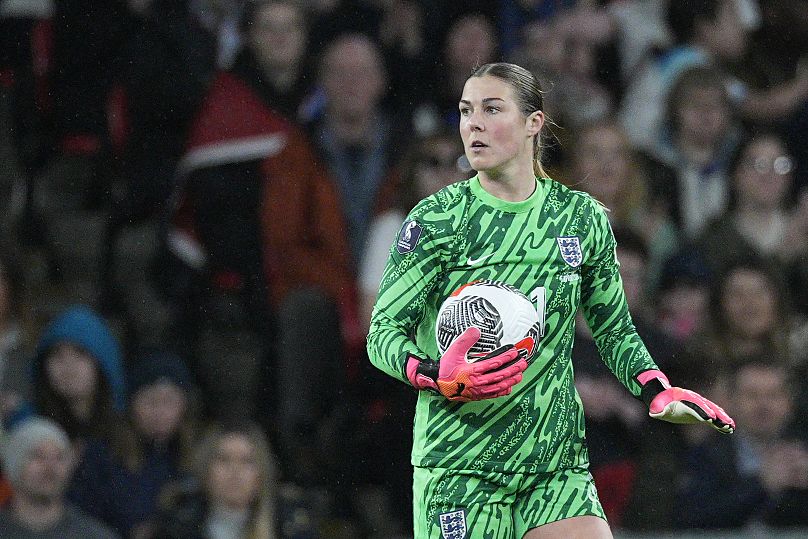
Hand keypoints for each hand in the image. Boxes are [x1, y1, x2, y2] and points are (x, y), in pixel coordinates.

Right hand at [406, 327, 527, 401]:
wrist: (439, 384)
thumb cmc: (446, 368)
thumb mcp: (453, 351)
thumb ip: (465, 340)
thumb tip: (476, 330)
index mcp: (471, 371)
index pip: (492, 364)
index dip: (504, 358)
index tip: (514, 353)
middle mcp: (477, 383)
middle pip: (499, 376)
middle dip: (513, 369)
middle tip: (523, 363)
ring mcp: (478, 391)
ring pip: (498, 386)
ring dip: (511, 380)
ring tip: (520, 375)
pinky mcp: (478, 396)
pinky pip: (493, 395)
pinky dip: (502, 391)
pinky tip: (509, 387)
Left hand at [637, 370, 734, 433]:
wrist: (664, 397)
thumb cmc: (660, 403)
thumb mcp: (657, 406)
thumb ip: (657, 409)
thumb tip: (653, 413)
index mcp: (684, 399)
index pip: (695, 405)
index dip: (702, 411)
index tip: (710, 418)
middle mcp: (694, 400)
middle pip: (707, 407)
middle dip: (717, 415)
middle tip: (726, 423)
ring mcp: (699, 405)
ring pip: (713, 410)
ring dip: (722, 418)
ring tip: (731, 426)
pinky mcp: (701, 411)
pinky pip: (713, 415)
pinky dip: (720, 421)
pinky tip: (729, 428)